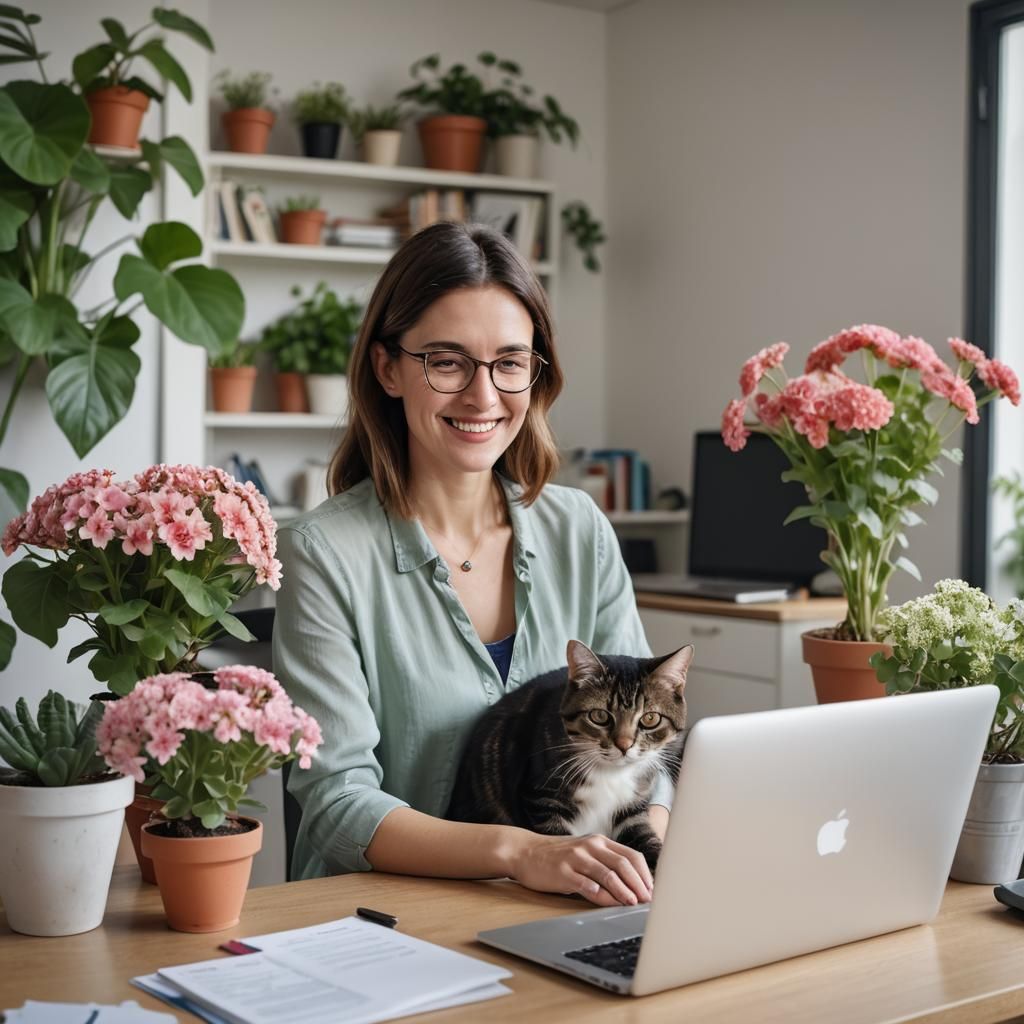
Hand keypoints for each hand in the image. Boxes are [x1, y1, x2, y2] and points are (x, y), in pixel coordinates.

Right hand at [508, 832, 653, 907]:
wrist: (525, 852)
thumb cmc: (558, 857)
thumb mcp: (585, 853)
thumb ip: (605, 863)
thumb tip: (634, 885)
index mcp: (599, 842)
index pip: (631, 856)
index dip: (645, 875)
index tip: (653, 892)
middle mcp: (590, 846)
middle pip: (623, 864)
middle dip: (638, 884)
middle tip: (647, 901)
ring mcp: (576, 858)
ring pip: (607, 874)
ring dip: (623, 891)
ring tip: (632, 904)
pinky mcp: (563, 872)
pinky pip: (585, 884)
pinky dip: (598, 894)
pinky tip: (606, 902)